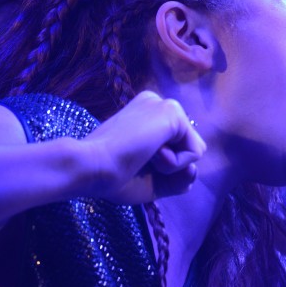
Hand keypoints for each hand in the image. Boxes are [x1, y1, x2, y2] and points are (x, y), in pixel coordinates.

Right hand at [80, 91, 203, 203]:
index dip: (163, 169)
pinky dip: (174, 164)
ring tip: (142, 156)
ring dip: (171, 166)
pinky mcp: (172, 112)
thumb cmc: (112, 177)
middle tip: (137, 161)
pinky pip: (195, 152)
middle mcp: (157, 104)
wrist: (90, 168)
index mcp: (147, 115)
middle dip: (170, 167)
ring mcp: (165, 105)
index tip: (132, 163)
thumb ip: (178, 179)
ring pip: (193, 150)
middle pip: (188, 148)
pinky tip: (149, 154)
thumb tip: (195, 169)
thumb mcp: (152, 182)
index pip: (177, 147)